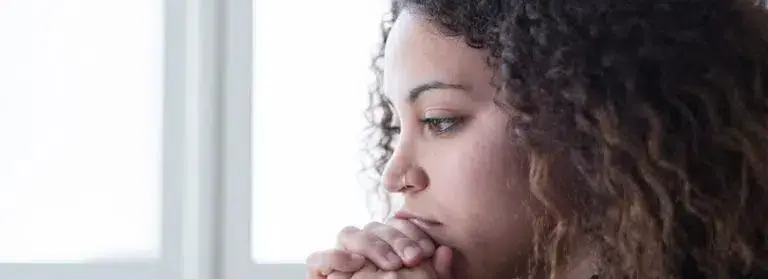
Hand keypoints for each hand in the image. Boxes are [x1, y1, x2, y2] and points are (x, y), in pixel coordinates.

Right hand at [306, 219, 436, 277]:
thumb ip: (436, 273)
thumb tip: (446, 252)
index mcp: (387, 245)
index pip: (397, 225)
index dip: (413, 233)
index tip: (428, 249)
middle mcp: (363, 247)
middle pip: (375, 227)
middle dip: (396, 240)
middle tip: (413, 259)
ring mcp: (340, 257)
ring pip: (349, 234)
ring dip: (371, 245)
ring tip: (391, 264)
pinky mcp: (320, 273)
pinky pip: (318, 258)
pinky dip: (334, 257)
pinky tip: (355, 263)